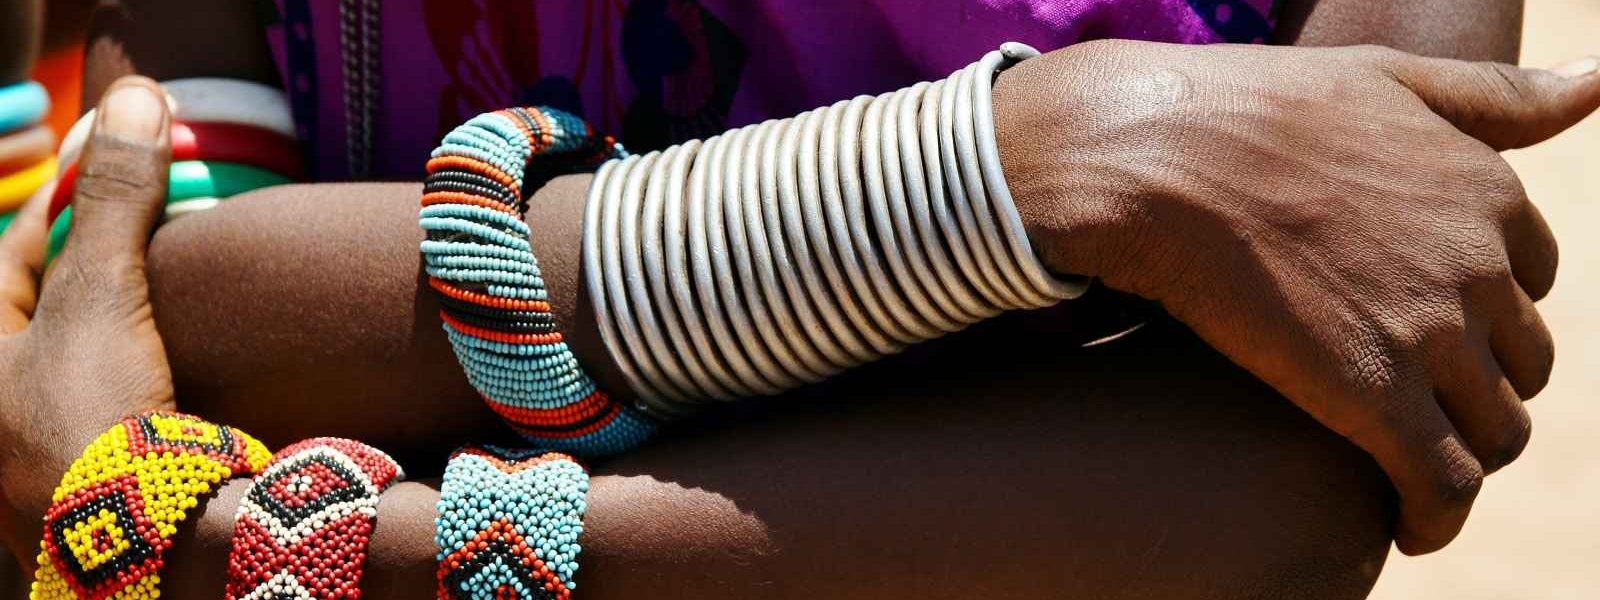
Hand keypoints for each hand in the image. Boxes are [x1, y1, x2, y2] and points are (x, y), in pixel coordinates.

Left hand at [0, 77, 174, 566]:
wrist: (150, 543)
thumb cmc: (88, 421)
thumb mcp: (95, 300)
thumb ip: (115, 202)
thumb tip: (136, 100)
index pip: (19, 239)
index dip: (80, 183)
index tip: (131, 140)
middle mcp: (1, 389)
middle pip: (56, 284)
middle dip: (114, 235)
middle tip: (171, 191)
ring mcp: (48, 425)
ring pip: (97, 330)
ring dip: (145, 289)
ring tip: (195, 252)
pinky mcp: (102, 454)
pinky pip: (128, 373)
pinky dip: (163, 342)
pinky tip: (200, 326)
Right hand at [995, 41, 1599, 553]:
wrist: (1160, 159)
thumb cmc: (1251, 111)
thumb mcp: (1386, 76)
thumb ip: (1495, 96)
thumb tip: (1599, 82)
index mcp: (1487, 192)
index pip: (1531, 277)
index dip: (1485, 310)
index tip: (1433, 331)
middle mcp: (1479, 266)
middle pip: (1521, 361)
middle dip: (1479, 389)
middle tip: (1414, 408)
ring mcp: (1432, 335)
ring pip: (1496, 432)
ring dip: (1463, 458)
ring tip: (1412, 471)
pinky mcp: (1374, 396)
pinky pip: (1443, 484)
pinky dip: (1436, 518)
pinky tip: (1408, 530)